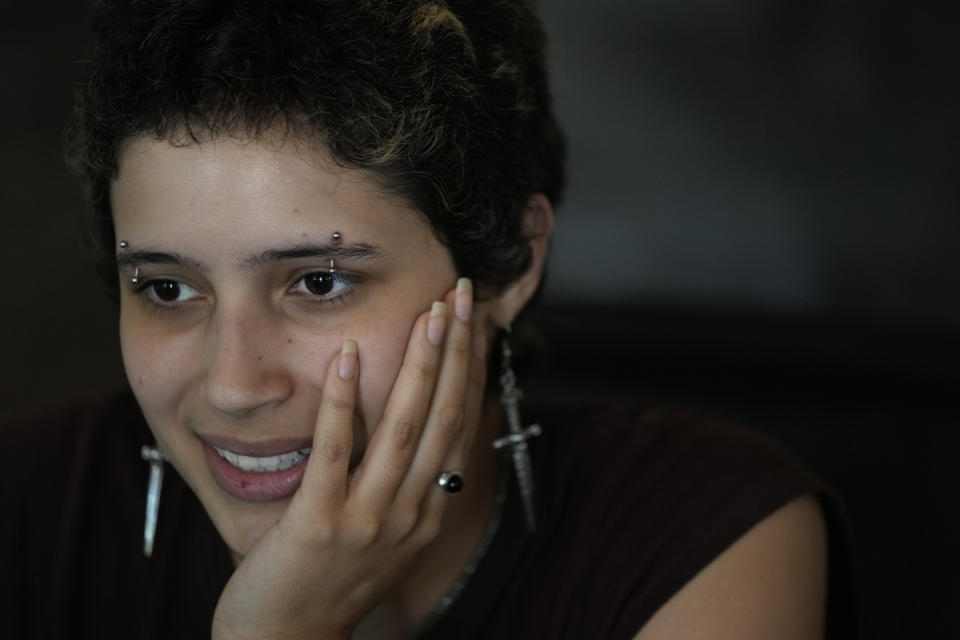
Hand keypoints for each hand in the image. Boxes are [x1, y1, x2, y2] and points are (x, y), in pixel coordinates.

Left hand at [211, 278, 485, 639]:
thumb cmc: (334, 580)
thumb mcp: (388, 534)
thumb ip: (407, 483)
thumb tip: (420, 425)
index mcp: (429, 509)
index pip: (459, 425)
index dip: (469, 370)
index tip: (474, 322)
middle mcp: (411, 512)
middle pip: (442, 418)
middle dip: (455, 351)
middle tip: (460, 294)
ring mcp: (368, 519)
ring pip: (402, 429)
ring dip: (417, 366)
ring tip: (428, 314)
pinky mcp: (320, 523)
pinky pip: (334, 453)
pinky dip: (342, 403)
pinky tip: (345, 357)